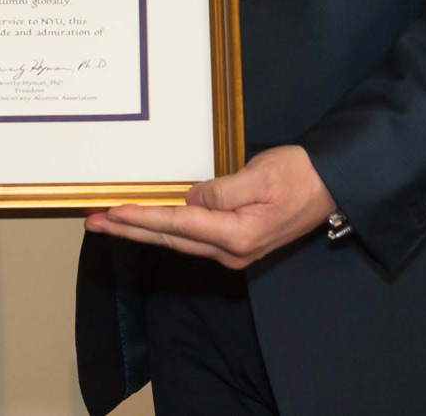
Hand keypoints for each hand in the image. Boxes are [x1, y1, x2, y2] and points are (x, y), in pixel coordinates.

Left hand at [85, 144, 336, 270]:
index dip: (140, 218)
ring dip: (142, 230)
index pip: (176, 225)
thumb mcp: (261, 175)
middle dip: (129, 229)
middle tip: (93, 222)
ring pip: (177, 241)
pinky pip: (191, 237)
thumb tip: (191, 198)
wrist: (332, 186)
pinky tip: (149, 223)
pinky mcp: (236, 243)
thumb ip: (223, 190)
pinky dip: (164, 230)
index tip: (111, 212)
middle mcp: (231, 251)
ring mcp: (233, 251)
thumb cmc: (300, 175)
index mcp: (237, 235)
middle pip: (169, 239)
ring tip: (111, 222)